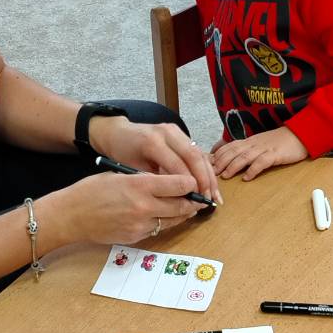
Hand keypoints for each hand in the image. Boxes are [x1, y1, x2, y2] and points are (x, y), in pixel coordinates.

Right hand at [61, 170, 199, 244]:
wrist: (71, 216)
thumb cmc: (91, 191)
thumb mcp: (119, 175)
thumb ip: (143, 179)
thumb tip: (165, 182)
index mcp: (139, 185)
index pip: (178, 185)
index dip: (190, 183)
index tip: (194, 181)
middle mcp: (143, 206)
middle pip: (181, 206)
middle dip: (193, 201)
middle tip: (200, 197)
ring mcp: (140, 225)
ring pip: (173, 220)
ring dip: (183, 214)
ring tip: (189, 208)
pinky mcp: (136, 237)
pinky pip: (158, 229)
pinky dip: (165, 222)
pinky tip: (166, 216)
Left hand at [89, 116, 221, 206]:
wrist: (118, 133)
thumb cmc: (122, 154)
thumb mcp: (133, 171)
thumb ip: (155, 181)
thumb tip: (178, 200)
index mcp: (152, 141)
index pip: (177, 164)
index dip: (189, 184)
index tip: (196, 201)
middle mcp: (167, 132)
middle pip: (193, 156)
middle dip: (204, 180)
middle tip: (210, 200)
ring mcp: (175, 130)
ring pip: (199, 153)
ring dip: (209, 175)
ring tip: (214, 195)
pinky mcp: (180, 132)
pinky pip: (196, 151)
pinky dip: (205, 169)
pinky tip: (210, 184)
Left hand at [211, 127, 307, 180]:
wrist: (299, 135)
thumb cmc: (278, 142)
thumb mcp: (259, 144)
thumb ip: (245, 150)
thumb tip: (230, 159)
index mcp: (249, 142)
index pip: (229, 147)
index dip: (217, 156)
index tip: (207, 165)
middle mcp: (253, 144)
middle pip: (233, 152)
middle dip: (220, 162)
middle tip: (210, 173)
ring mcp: (264, 148)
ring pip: (245, 157)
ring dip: (233, 166)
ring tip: (225, 176)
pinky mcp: (275, 154)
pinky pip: (262, 162)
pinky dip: (253, 169)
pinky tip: (247, 177)